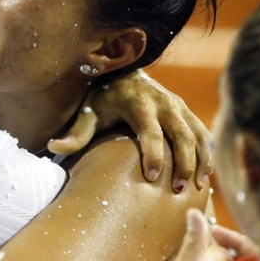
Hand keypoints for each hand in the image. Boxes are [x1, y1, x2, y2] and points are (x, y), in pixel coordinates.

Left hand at [48, 70, 210, 191]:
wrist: (123, 72)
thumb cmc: (103, 97)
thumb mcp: (88, 112)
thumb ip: (75, 133)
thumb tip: (53, 148)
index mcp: (139, 103)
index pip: (150, 131)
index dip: (153, 154)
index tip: (152, 178)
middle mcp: (163, 102)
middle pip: (180, 134)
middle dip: (183, 162)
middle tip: (180, 189)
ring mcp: (178, 105)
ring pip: (197, 133)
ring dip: (200, 160)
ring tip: (197, 187)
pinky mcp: (186, 110)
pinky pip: (202, 132)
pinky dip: (206, 153)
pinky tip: (206, 175)